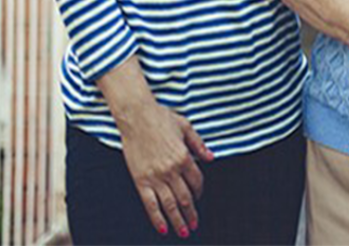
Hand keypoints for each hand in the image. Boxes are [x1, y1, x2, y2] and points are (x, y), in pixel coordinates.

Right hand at [117, 99, 212, 237]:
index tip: (199, 198)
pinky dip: (157, 219)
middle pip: (185, 197)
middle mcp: (171, 170)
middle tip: (194, 225)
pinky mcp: (140, 180)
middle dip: (191, 213)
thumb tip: (212, 158)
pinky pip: (150, 204)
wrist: (137, 116)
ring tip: (183, 232)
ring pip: (169, 205)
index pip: (196, 181)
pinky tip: (163, 228)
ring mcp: (155, 177)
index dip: (199, 192)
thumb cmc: (161, 118)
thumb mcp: (186, 127)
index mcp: (184, 156)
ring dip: (178, 220)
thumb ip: (199, 144)